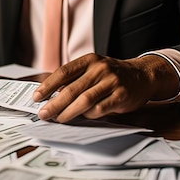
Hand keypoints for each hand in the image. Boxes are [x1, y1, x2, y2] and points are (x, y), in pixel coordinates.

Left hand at [32, 53, 179, 122]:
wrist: (143, 75)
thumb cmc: (112, 75)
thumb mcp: (94, 69)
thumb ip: (76, 78)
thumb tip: (50, 95)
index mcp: (90, 60)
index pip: (63, 72)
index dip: (48, 86)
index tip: (36, 97)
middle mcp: (101, 69)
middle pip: (71, 89)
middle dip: (54, 104)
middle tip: (43, 114)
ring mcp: (112, 82)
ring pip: (84, 100)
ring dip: (68, 112)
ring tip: (58, 119)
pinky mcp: (122, 96)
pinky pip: (100, 109)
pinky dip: (89, 115)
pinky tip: (83, 118)